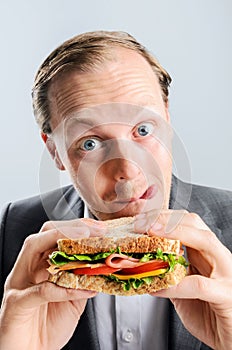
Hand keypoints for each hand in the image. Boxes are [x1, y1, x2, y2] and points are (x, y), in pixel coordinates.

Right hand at [0, 218, 105, 349]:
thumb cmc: (46, 328)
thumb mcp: (72, 300)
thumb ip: (82, 281)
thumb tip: (104, 267)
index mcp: (40, 265)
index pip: (55, 234)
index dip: (78, 227)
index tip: (100, 228)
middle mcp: (28, 268)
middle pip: (44, 234)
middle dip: (71, 227)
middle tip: (94, 230)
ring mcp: (19, 283)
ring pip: (34, 248)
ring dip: (60, 241)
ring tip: (85, 242)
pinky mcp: (16, 304)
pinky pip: (39, 290)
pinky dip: (61, 288)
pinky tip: (81, 289)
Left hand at [135, 210, 231, 349]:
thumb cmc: (210, 313)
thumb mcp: (184, 288)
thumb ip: (169, 275)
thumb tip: (141, 267)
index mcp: (205, 253)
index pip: (187, 222)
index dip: (163, 217)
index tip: (140, 219)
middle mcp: (217, 257)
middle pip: (194, 224)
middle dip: (165, 219)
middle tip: (141, 223)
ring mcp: (225, 273)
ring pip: (204, 241)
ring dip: (175, 233)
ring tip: (151, 234)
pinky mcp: (227, 294)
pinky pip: (199, 285)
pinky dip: (175, 285)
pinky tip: (157, 289)